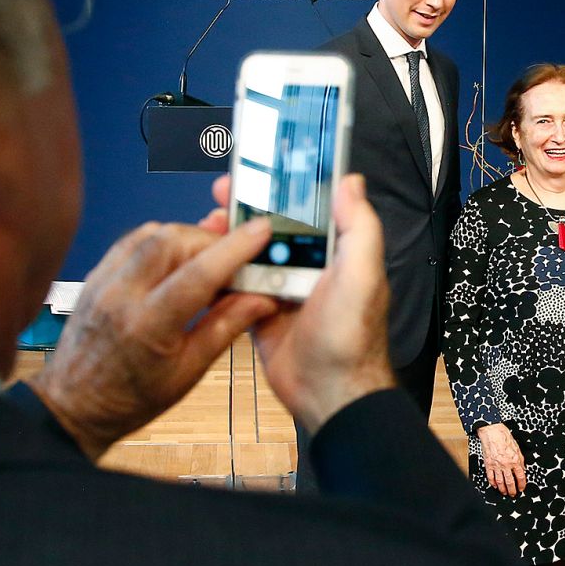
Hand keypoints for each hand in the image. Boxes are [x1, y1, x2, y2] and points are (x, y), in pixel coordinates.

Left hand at [30, 215, 281, 460]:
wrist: (75, 404)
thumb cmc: (131, 398)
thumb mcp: (188, 371)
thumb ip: (227, 326)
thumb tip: (263, 297)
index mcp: (148, 327)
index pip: (199, 273)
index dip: (235, 248)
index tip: (261, 231)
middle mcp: (121, 295)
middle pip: (175, 240)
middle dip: (212, 240)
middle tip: (234, 258)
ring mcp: (104, 280)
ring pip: (153, 233)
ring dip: (187, 238)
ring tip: (206, 261)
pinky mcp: (96, 274)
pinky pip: (134, 241)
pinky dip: (162, 241)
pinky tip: (176, 260)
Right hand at [230, 173, 396, 433]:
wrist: (330, 394)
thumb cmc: (351, 334)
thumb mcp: (362, 274)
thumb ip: (358, 227)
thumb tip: (351, 180)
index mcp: (335, 253)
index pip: (307, 210)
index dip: (282, 189)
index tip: (258, 171)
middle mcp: (308, 267)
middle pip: (272, 228)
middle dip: (246, 208)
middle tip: (220, 194)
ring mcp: (281, 290)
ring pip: (250, 255)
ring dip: (228, 237)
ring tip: (206, 223)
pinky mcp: (259, 313)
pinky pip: (237, 287)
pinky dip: (220, 273)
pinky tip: (202, 259)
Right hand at [478, 423, 526, 496]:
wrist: (492, 432)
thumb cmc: (504, 437)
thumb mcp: (517, 448)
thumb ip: (520, 460)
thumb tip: (522, 469)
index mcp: (515, 460)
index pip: (520, 477)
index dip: (522, 485)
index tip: (521, 488)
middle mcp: (506, 464)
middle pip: (510, 482)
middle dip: (512, 490)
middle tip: (513, 494)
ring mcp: (496, 465)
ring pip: (500, 482)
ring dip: (503, 489)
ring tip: (505, 492)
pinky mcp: (488, 464)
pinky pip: (490, 477)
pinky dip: (493, 483)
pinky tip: (495, 485)